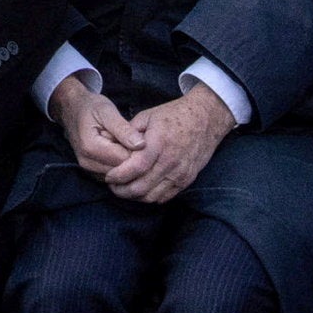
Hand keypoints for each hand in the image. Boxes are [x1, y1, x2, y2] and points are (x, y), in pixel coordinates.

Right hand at [54, 74, 138, 182]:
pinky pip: (113, 175)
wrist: (71, 109)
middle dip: (131, 157)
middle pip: (122, 169)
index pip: (125, 159)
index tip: (136, 136)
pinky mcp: (91, 172)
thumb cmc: (90, 107)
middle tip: (130, 139)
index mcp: (91, 147)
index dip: (136, 150)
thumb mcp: (107, 111)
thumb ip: (123, 128)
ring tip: (122, 143)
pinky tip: (117, 150)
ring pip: (119, 175)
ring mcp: (88, 169)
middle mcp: (87, 162)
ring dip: (125, 161)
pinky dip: (119, 165)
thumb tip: (141, 145)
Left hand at [104, 80, 235, 204]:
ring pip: (153, 196)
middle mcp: (171, 162)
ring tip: (123, 189)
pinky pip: (166, 197)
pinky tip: (141, 191)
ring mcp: (181, 174)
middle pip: (142, 187)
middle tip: (112, 186)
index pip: (135, 167)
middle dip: (123, 190)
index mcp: (158, 144)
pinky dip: (151, 197)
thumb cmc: (173, 115)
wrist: (205, 120)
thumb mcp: (147, 116)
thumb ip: (128, 132)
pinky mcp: (187, 180)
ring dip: (135, 197)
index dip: (119, 175)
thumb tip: (109, 143)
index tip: (108, 176)